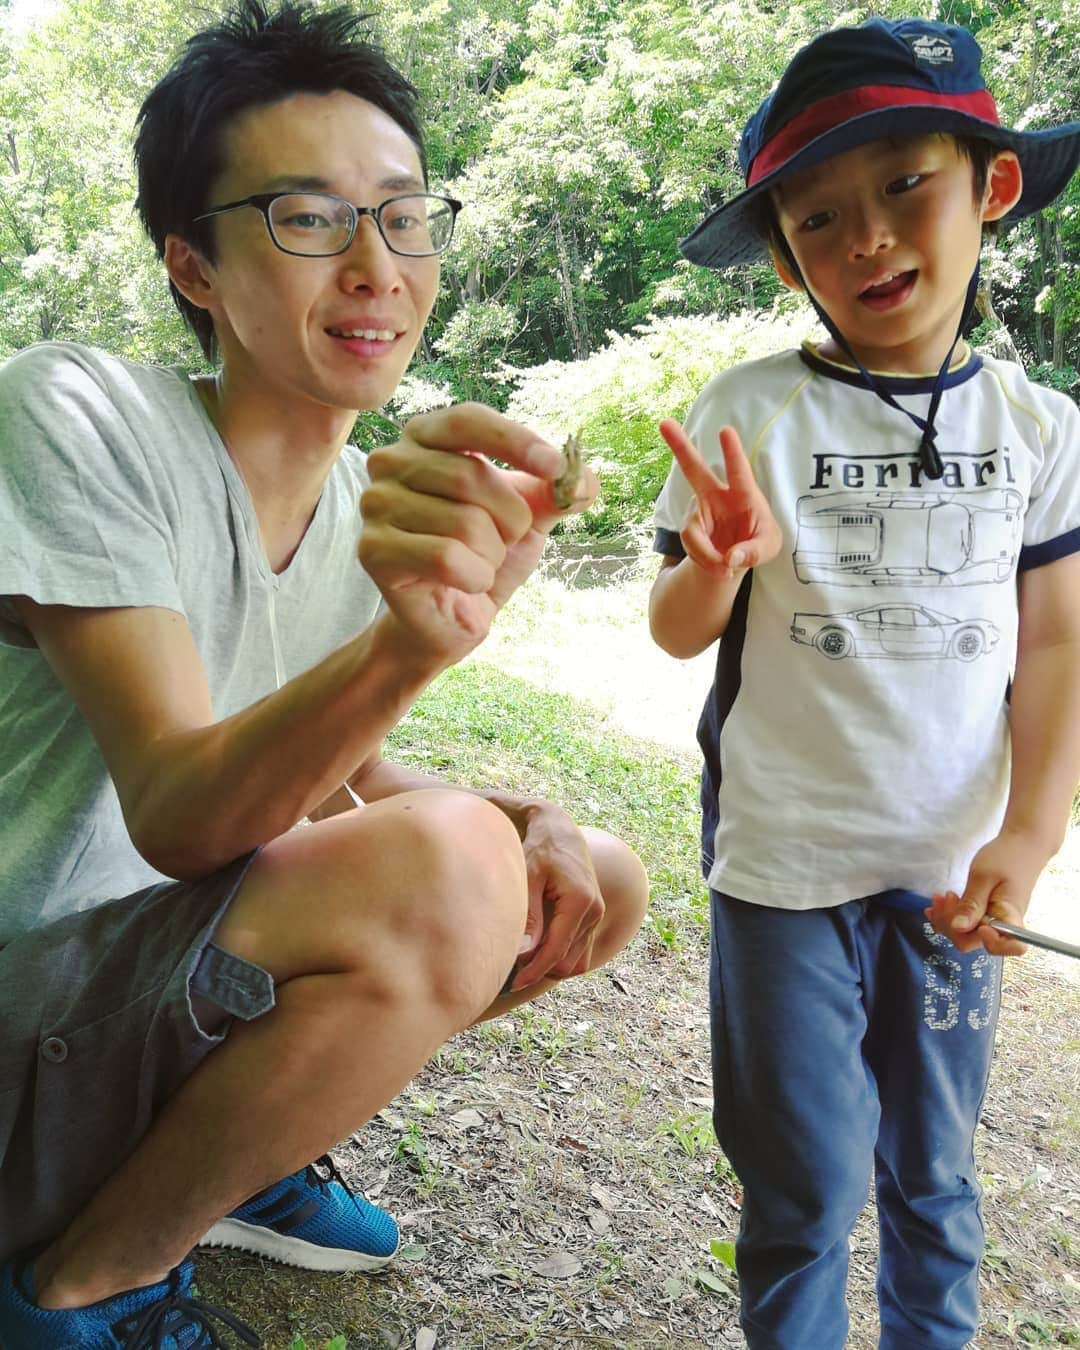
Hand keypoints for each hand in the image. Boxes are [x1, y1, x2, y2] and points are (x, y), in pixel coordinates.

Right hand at [360, 404, 598, 662]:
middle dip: (510, 519)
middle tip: (504, 542)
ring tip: (479, 563)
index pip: (468, 420)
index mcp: (425, 436)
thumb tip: (586, 480)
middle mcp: (390, 462)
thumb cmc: (487, 553)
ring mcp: (375, 505)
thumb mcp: (530, 515)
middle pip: (471, 476)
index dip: (514, 440)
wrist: (454, 614)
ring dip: (490, 554)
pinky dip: (475, 577)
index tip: (554, 468)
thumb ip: (558, 491)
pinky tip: (467, 582)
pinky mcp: (372, 550)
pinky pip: (445, 558)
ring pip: (463, 523)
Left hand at [508, 800, 605, 990]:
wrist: (559, 831)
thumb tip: (524, 955)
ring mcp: (596, 916)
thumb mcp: (528, 877)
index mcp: (581, 901)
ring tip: (523, 955)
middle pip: (567, 962)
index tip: (512, 983)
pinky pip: (579, 953)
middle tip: (511, 966)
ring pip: (575, 962)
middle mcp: (594, 911)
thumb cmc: (539, 850)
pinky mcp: (592, 918)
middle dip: (540, 970)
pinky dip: (560, 958)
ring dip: (550, 965)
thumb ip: (529, 917)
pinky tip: (537, 948)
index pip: (557, 951)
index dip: (534, 971)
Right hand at [659, 419, 781, 578]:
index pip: (739, 471)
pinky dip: (706, 563)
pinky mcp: (690, 530)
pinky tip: (719, 568)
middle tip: (663, 423)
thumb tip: (729, 558)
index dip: (732, 452)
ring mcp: (700, 512)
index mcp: (743, 493)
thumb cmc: (758, 543)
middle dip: (680, 447)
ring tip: (726, 569)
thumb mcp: (769, 548)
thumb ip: (754, 552)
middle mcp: (717, 496)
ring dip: (707, 554)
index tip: (725, 430)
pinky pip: (691, 547)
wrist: (735, 559)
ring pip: (692, 531)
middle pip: (694, 469)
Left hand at [924, 827, 1051, 955]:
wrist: (1021, 845)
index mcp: (1011, 916)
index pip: (1012, 946)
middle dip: (951, 925)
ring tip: (940, 897)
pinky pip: (965, 923)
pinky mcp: (984, 913)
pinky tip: (940, 903)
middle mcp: (1003, 924)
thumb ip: (972, 903)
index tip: (978, 924)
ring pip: (964, 933)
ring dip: (946, 918)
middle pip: (974, 941)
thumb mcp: (983, 876)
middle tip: (945, 898)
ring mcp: (992, 920)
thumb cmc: (1006, 857)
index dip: (992, 943)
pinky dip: (948, 915)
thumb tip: (959, 928)